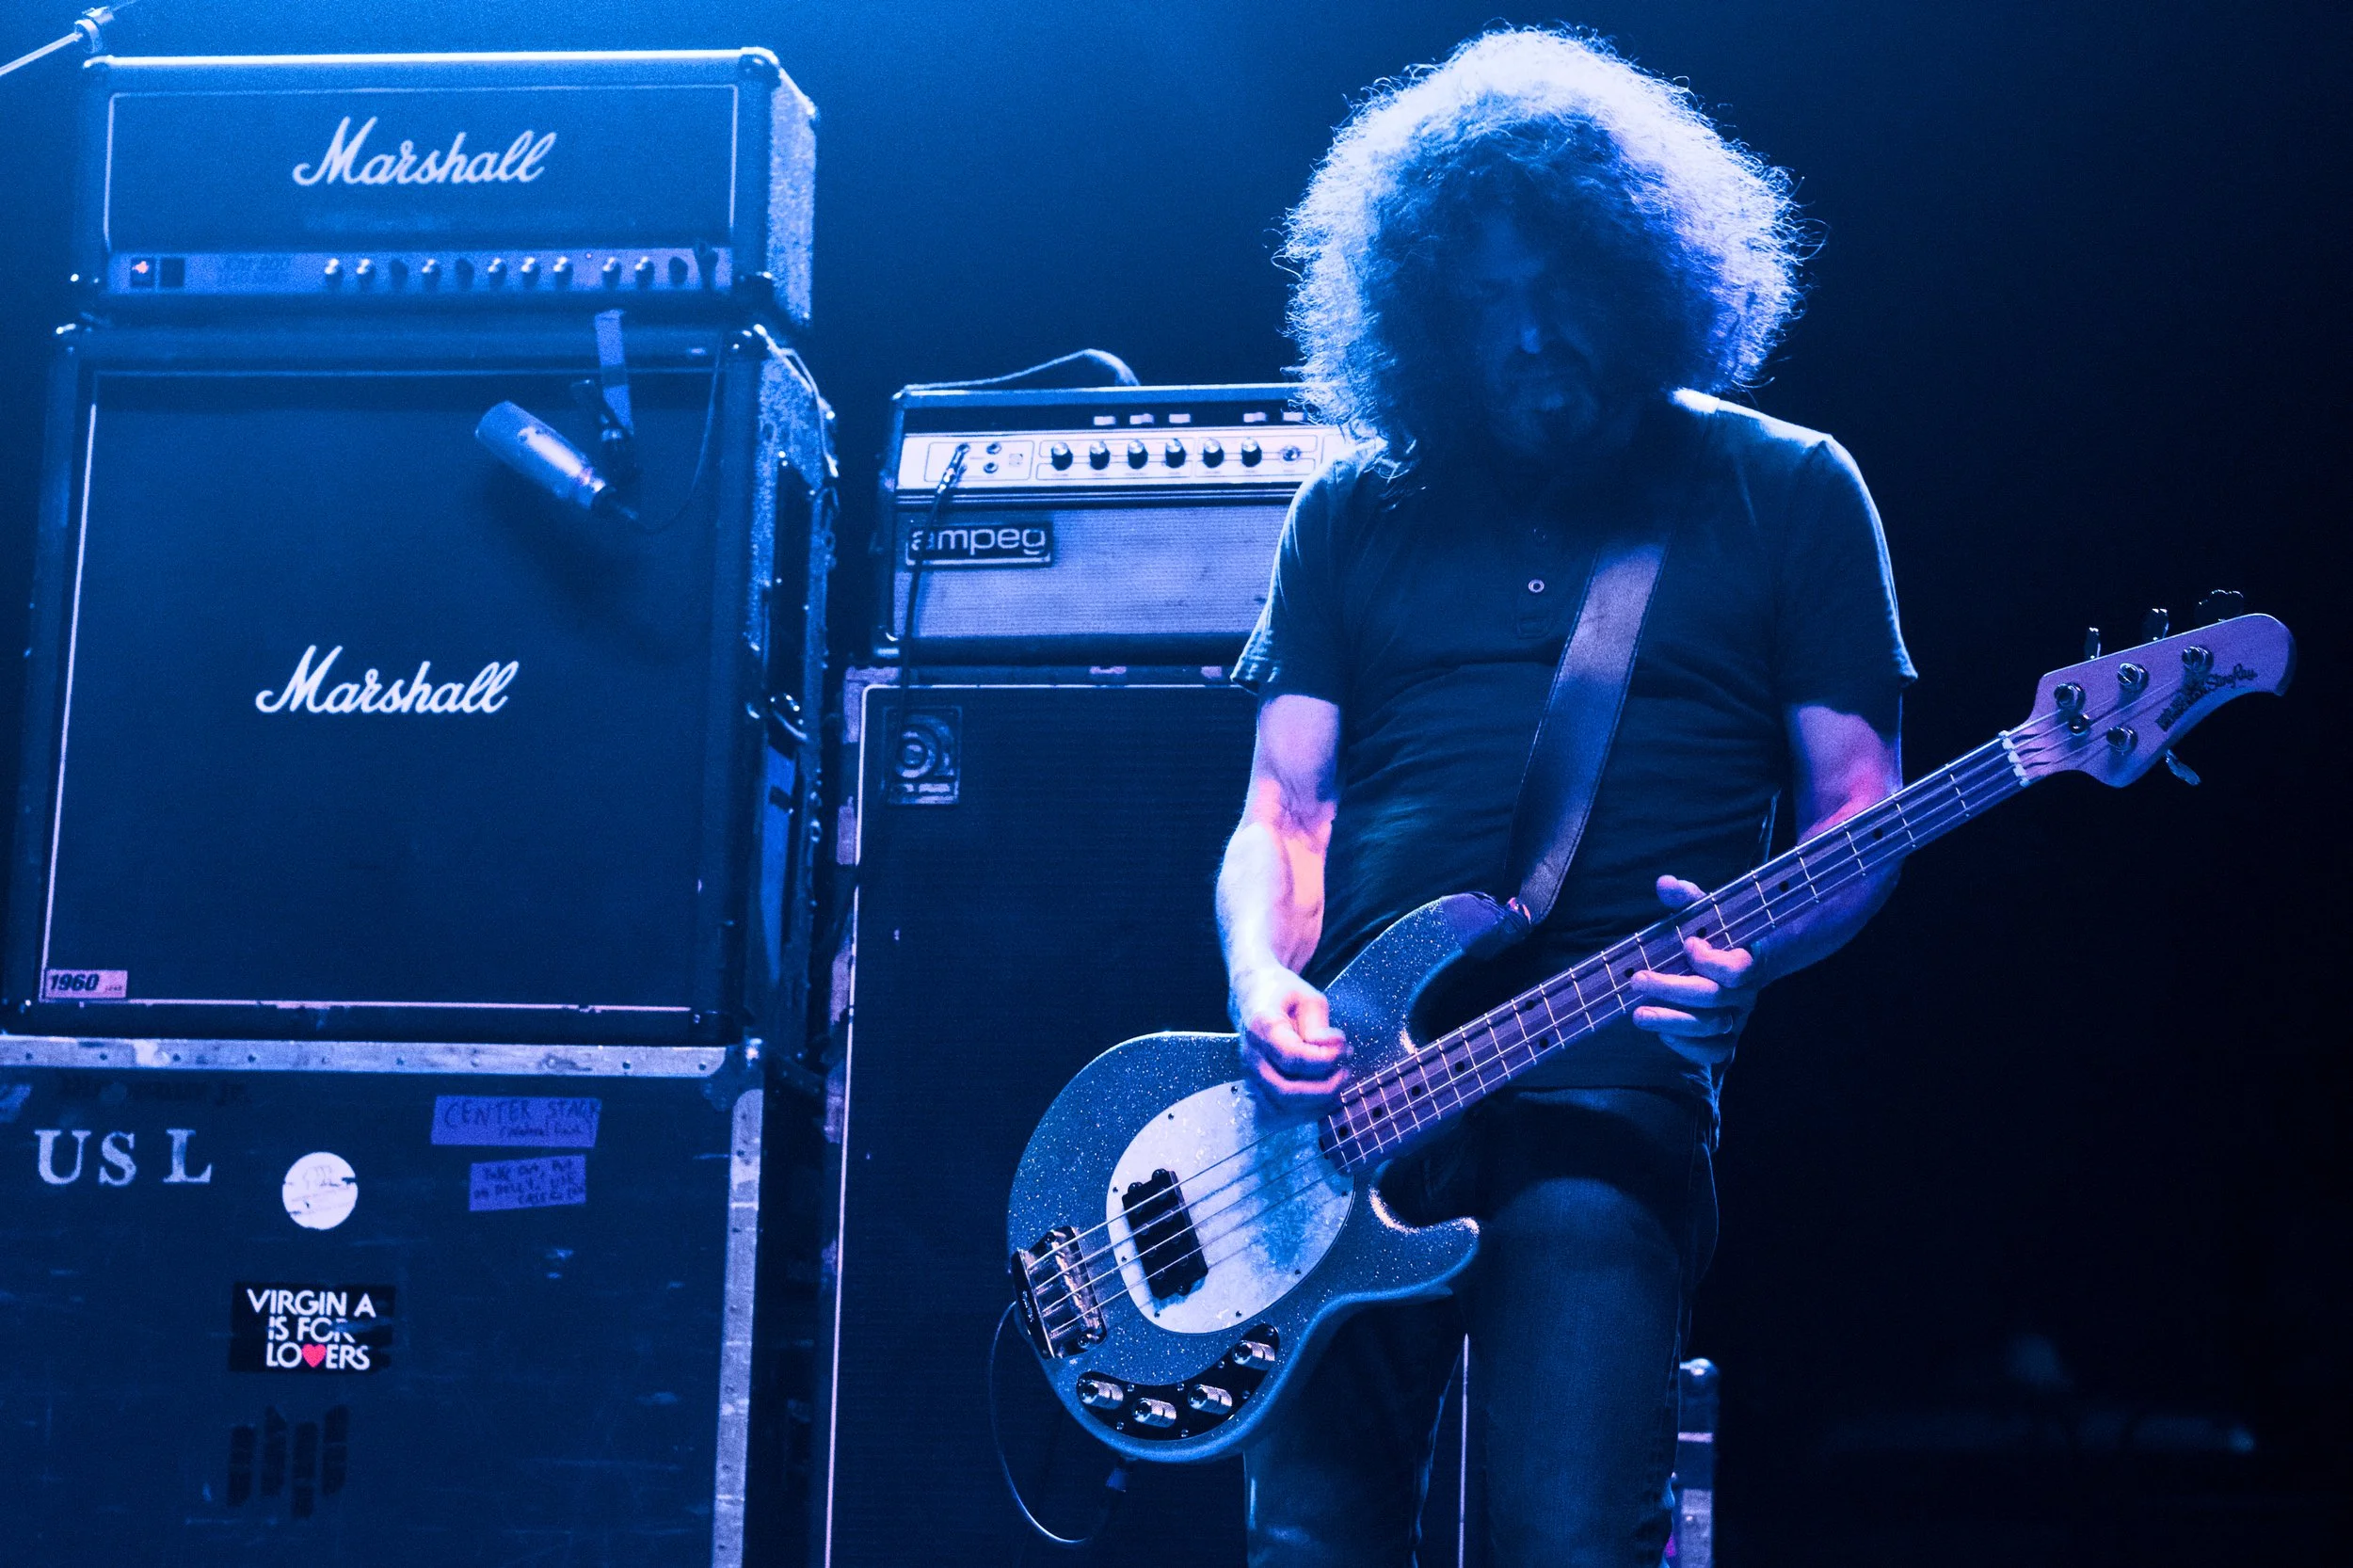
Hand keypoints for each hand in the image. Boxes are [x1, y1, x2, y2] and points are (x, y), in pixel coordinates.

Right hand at [1233, 965, 1349, 1108]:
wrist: (1252, 992)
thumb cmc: (1282, 992)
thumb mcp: (1307, 997)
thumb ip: (1319, 1026)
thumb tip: (1333, 1050)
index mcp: (1262, 1026)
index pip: (1293, 1058)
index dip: (1324, 1060)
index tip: (1344, 1048)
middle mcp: (1252, 1054)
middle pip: (1286, 1090)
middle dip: (1324, 1088)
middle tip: (1345, 1071)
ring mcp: (1250, 1071)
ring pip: (1282, 1105)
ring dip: (1316, 1101)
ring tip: (1337, 1079)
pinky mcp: (1256, 1082)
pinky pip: (1279, 1107)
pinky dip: (1304, 1107)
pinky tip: (1324, 1091)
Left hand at [1628, 875, 1759, 1065]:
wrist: (1742, 965)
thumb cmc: (1716, 936)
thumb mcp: (1704, 913)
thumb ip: (1687, 899)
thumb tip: (1665, 884)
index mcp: (1747, 961)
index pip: (1738, 969)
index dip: (1712, 961)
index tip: (1687, 945)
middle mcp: (1746, 994)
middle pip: (1713, 998)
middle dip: (1672, 990)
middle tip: (1638, 980)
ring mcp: (1737, 1019)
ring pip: (1710, 1027)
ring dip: (1671, 1020)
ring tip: (1637, 1014)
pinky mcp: (1727, 1039)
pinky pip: (1713, 1052)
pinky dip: (1687, 1047)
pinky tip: (1662, 1033)